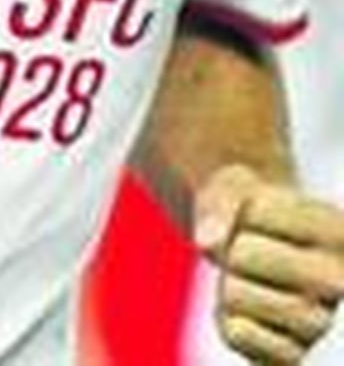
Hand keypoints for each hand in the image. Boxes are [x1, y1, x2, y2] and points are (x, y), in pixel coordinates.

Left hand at [196, 165, 343, 360]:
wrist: (276, 268)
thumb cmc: (259, 221)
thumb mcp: (242, 188)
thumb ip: (224, 199)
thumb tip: (206, 242)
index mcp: (339, 232)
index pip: (257, 210)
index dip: (245, 211)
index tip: (267, 221)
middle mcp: (341, 283)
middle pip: (243, 254)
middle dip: (232, 248)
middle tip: (253, 257)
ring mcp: (324, 331)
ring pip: (235, 294)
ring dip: (228, 284)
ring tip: (255, 285)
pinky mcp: (295, 360)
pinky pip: (235, 331)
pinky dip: (228, 318)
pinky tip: (253, 316)